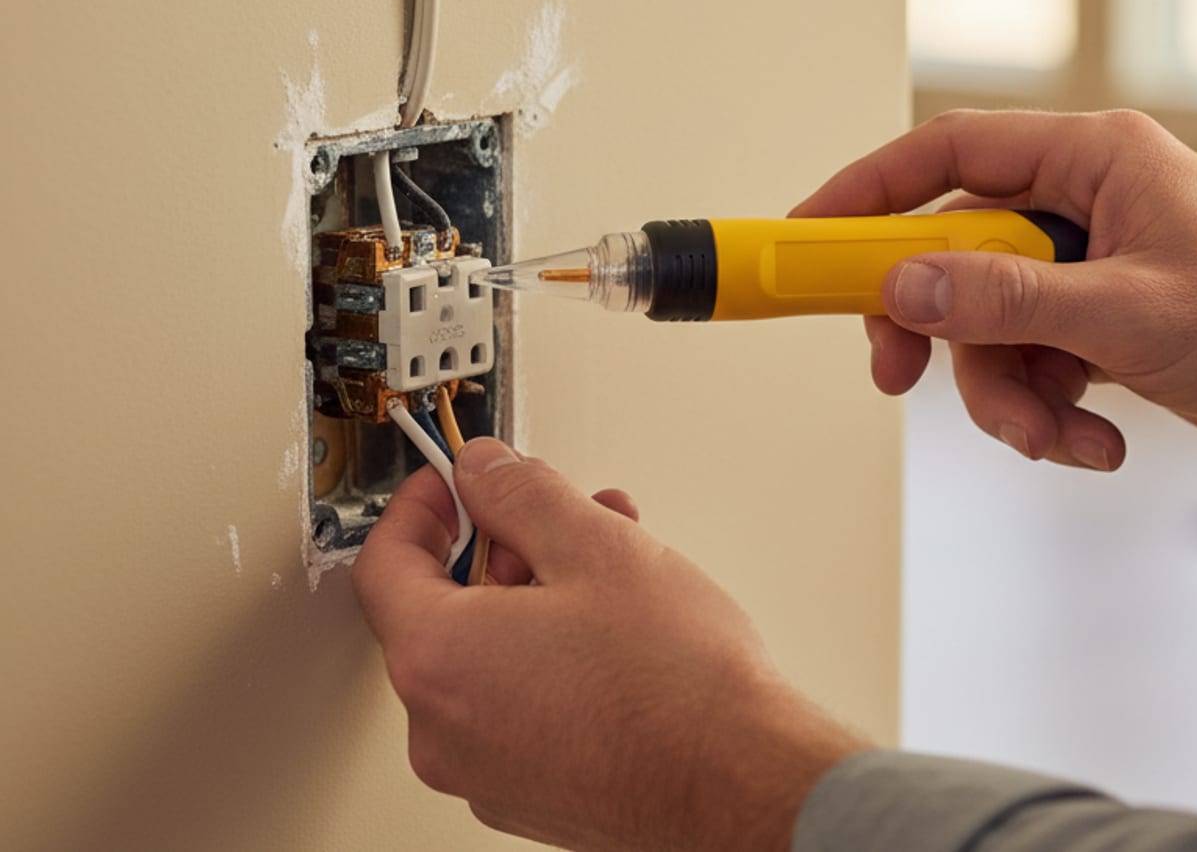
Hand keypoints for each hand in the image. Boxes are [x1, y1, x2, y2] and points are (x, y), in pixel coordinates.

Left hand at [353, 438, 865, 850]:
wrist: (741, 782)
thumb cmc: (677, 686)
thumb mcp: (596, 547)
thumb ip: (521, 493)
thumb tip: (483, 471)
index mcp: (438, 659)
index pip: (386, 564)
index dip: (420, 507)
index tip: (450, 484)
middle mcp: (443, 729)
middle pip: (445, 612)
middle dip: (508, 551)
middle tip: (562, 526)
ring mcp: (486, 773)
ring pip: (490, 660)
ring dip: (540, 602)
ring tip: (615, 575)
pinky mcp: (532, 795)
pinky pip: (519, 709)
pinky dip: (552, 662)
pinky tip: (617, 638)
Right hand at [793, 110, 1196, 510]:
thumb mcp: (1126, 313)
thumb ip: (1007, 298)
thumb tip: (909, 284)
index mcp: (1092, 160)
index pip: (947, 155)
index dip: (866, 193)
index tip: (809, 239)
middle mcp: (1083, 204)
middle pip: (954, 256)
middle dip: (939, 333)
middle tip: (900, 378)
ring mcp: (1089, 267)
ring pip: (990, 330)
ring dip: (1010, 398)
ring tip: (1061, 436)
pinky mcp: (1100, 323)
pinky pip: (1032, 364)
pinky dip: (1050, 413)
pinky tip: (1098, 439)